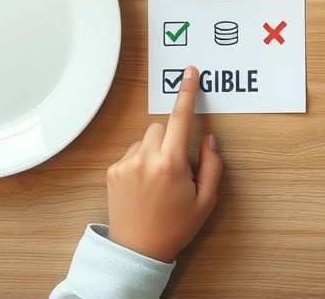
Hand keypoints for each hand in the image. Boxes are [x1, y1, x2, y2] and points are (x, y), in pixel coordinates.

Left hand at [105, 66, 221, 261]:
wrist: (137, 251)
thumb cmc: (175, 227)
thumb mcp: (206, 201)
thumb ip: (212, 166)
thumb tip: (208, 139)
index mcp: (171, 164)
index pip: (181, 119)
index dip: (186, 93)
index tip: (189, 73)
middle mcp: (146, 159)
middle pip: (161, 127)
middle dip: (171, 139)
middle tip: (177, 168)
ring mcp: (126, 163)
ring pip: (145, 138)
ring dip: (155, 149)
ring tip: (159, 180)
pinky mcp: (112, 170)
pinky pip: (131, 152)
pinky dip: (140, 160)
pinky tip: (144, 184)